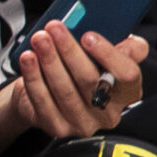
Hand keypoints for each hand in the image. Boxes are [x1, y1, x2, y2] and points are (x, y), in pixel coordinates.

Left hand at [0, 24, 148, 150]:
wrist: (54, 93)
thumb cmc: (87, 69)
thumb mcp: (110, 55)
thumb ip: (126, 46)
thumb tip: (123, 37)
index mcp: (128, 92)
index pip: (127, 74)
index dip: (109, 55)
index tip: (89, 35)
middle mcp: (109, 112)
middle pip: (89, 80)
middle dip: (69, 51)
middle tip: (54, 29)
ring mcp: (83, 123)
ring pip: (63, 90)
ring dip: (49, 61)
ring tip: (39, 39)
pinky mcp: (58, 127)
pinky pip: (42, 100)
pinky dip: (33, 76)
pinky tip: (28, 59)